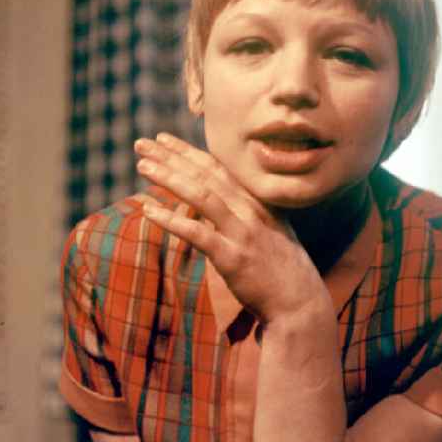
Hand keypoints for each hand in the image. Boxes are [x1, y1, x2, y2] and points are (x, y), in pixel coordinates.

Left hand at [134, 133, 329, 322]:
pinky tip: (148, 210)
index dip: (188, 151)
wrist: (299, 301)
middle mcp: (250, 210)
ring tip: (142, 167)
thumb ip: (245, 212)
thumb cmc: (281, 268)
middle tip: (141, 144)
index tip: (163, 139)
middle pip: (206, 175)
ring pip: (202, 196)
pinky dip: (171, 220)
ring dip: (170, 178)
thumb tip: (218, 201)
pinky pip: (197, 233)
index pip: (218, 168)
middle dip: (172, 157)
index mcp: (257, 201)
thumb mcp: (269, 230)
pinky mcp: (233, 257)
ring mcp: (242, 232)